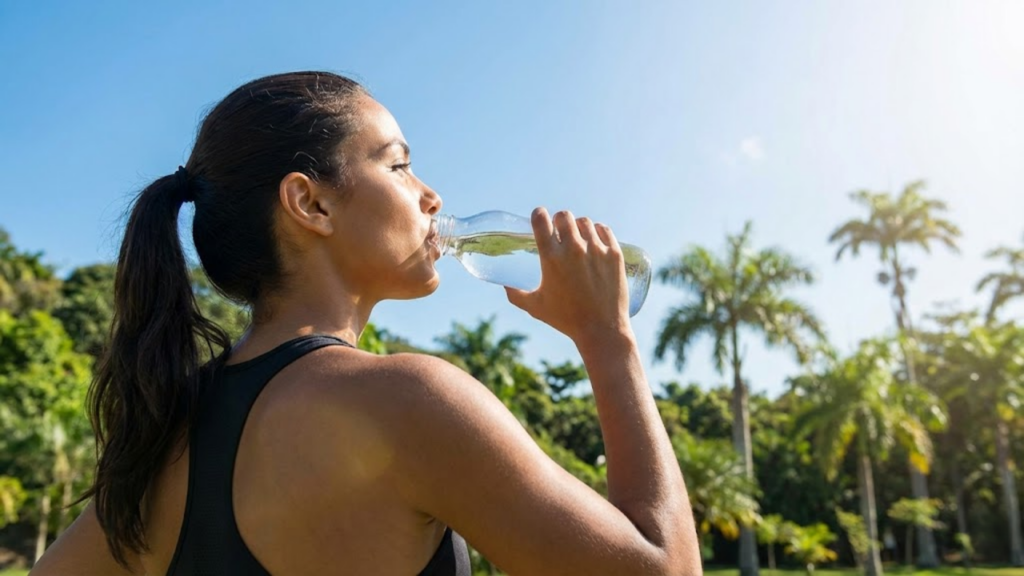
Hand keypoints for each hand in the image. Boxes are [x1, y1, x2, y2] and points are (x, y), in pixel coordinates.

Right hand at [505, 207, 630, 343]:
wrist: (601, 330)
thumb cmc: (565, 319)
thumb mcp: (535, 307)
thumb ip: (516, 295)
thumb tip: (505, 285)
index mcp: (551, 258)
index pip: (541, 220)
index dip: (538, 214)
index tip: (539, 216)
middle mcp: (573, 249)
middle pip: (564, 216)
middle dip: (559, 221)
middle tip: (560, 230)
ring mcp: (597, 250)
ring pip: (585, 222)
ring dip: (578, 226)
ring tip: (578, 236)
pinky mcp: (614, 254)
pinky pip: (604, 230)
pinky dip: (597, 231)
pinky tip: (595, 238)